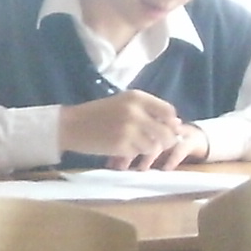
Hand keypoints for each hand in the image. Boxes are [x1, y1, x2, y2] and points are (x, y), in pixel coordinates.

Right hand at [60, 92, 193, 165]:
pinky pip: (138, 153)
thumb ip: (150, 111)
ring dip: (148, 148)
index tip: (165, 128)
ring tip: (134, 143)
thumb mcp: (124, 103)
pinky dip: (134, 153)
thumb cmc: (99, 113)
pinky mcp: (121, 146)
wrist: (72, 125)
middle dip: (165, 140)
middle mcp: (135, 112)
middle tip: (155, 142)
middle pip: (166, 132)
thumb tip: (177, 124)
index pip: (168, 111)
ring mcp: (129, 130)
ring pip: (154, 146)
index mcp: (137, 97)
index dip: (171, 123)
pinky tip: (122, 147)